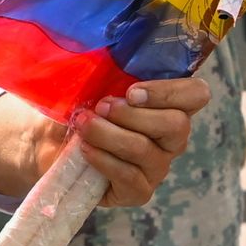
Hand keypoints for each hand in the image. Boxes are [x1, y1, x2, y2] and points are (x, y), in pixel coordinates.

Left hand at [0, 77, 208, 208]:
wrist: (49, 145)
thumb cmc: (78, 108)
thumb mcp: (92, 84)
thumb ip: (107, 72)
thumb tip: (101, 54)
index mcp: (168, 104)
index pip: (196, 94)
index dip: (170, 92)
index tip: (132, 91)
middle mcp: (171, 137)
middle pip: (177, 125)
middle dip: (133, 115)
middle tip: (101, 107)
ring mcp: (158, 166)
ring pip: (145, 150)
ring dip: (109, 135)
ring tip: (83, 126)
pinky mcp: (139, 191)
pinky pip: (130, 176)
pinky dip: (103, 159)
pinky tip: (85, 150)